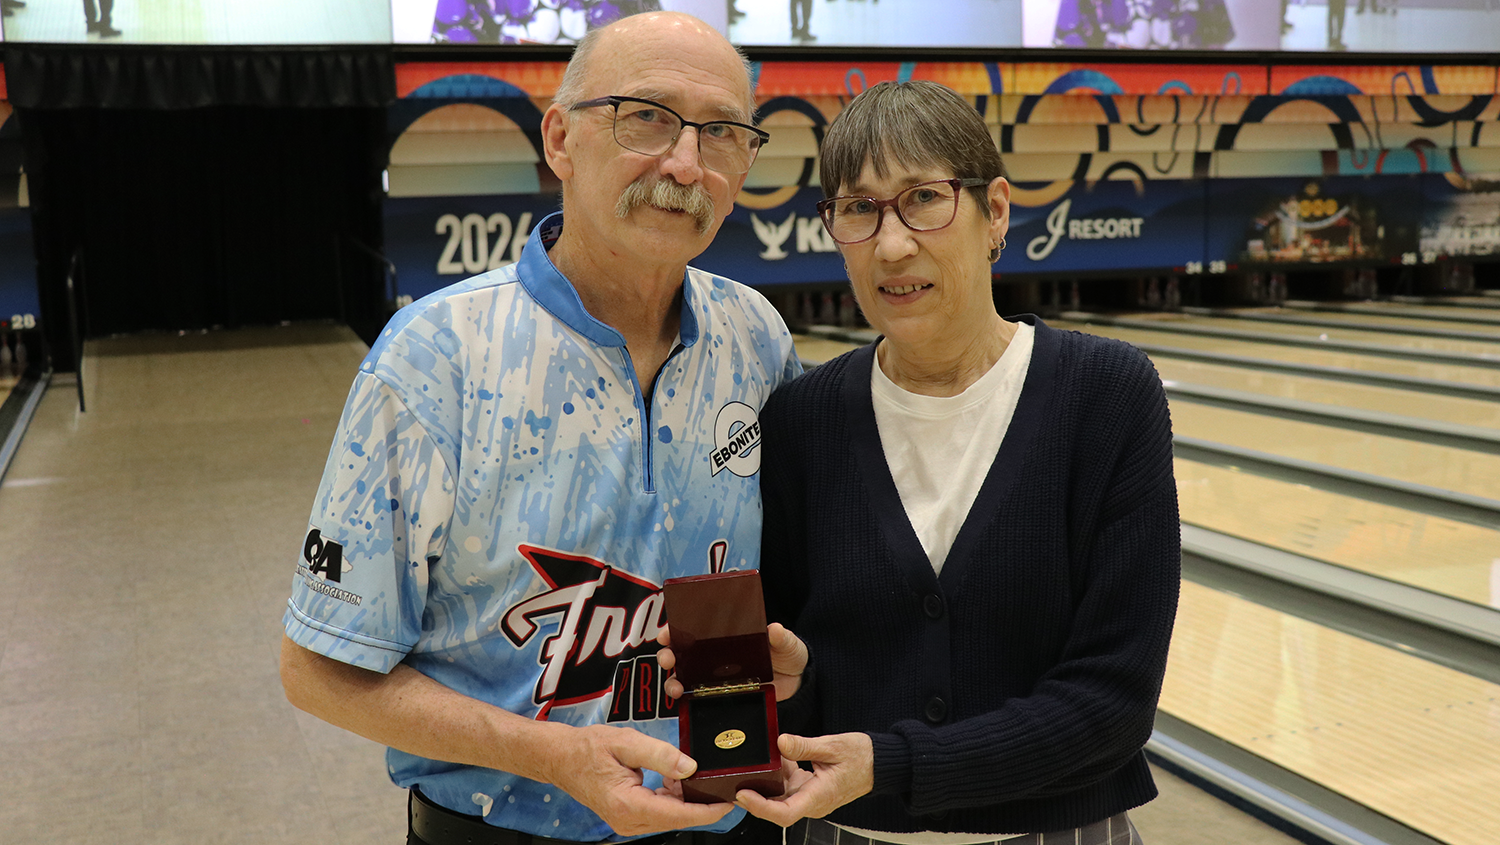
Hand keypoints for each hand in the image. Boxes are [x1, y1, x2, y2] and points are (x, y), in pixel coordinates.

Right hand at [542, 723, 733, 835]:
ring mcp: (627, 823)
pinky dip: (671, 798)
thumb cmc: (588, 748)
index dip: (707, 810)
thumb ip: (661, 755)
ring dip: (684, 798)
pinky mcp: (628, 818)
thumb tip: (691, 767)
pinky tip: (672, 779)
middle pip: (677, 819)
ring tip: (687, 773)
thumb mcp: (626, 742)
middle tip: (716, 781)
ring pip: (670, 817)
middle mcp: (628, 821)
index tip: (729, 802)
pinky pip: (659, 813)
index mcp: (628, 805)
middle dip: (699, 802)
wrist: (561, 758)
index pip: (678, 815)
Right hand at [657, 623, 807, 701]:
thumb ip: (781, 637)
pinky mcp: (721, 696)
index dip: (676, 629)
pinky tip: (683, 699)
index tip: (667, 632)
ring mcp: (716, 677)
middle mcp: (715, 656)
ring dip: (672, 681)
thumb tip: (774, 629)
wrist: (798, 683)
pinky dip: (686, 699)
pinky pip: (698, 698)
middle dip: (667, 654)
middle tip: (667, 658)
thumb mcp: (787, 642)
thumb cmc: (789, 655)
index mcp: (727, 637)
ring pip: (684, 677)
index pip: (695, 629)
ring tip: (674, 687)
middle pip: (682, 653)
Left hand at [735, 732, 873, 825]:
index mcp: (819, 797)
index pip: (785, 813)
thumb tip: (780, 742)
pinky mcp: (809, 790)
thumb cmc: (862, 757)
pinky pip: (788, 786)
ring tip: (755, 765)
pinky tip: (777, 757)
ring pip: (780, 797)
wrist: (878, 763)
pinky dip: (779, 774)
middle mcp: (812, 802)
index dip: (761, 807)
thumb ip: (805, 745)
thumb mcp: (833, 745)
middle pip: (777, 808)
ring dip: (767, 783)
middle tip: (735, 779)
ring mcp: (810, 798)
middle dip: (755, 796)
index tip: (743, 795)